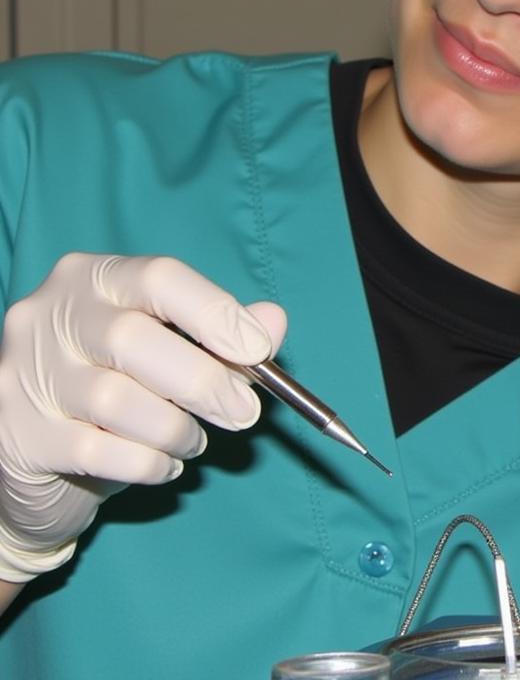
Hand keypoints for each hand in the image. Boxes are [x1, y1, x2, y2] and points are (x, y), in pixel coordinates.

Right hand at [0, 253, 286, 582]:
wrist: (42, 454)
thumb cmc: (122, 383)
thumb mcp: (175, 348)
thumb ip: (225, 332)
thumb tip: (273, 322)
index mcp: (95, 276)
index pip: (159, 277)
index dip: (214, 312)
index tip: (258, 350)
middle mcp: (51, 314)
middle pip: (134, 340)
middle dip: (203, 381)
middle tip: (243, 413)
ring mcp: (25, 373)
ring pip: (115, 400)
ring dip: (174, 429)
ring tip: (193, 440)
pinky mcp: (18, 435)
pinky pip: (98, 452)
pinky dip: (147, 463)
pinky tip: (164, 464)